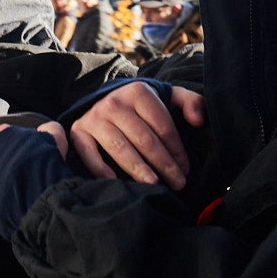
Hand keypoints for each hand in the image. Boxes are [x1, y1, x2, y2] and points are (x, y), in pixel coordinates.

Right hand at [69, 83, 204, 187]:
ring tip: (154, 185)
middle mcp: (114, 103)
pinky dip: (99, 168)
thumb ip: (191, 102)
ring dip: (138, 169)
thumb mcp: (169, 96)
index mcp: (138, 92)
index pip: (163, 126)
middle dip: (163, 164)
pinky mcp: (79, 131)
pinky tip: (114, 182)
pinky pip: (88, 152)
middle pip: (144, 139)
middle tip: (178, 183)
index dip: (177, 150)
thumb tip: (197, 121)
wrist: (104, 99)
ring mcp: (94, 117)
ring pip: (120, 147)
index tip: (186, 169)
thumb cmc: (143, 106)